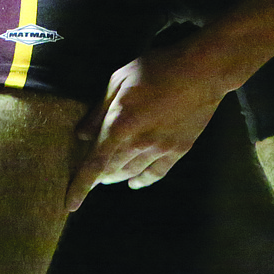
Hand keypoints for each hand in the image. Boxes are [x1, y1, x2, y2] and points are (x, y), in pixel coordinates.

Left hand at [65, 44, 224, 211]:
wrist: (202, 70)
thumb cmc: (158, 68)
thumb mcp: (120, 79)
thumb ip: (99, 109)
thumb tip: (82, 135)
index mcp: (119, 125)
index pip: (94, 165)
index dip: (80, 186)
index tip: (70, 205)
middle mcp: (138, 144)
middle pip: (111, 172)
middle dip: (98, 176)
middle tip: (92, 171)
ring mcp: (160, 149)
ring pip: (131, 174)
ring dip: (117, 176)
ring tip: (110, 175)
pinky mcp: (179, 149)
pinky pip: (156, 173)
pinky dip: (143, 180)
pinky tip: (135, 181)